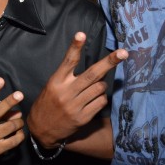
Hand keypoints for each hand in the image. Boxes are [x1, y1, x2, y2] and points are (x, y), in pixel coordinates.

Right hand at [26, 32, 127, 148]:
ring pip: (100, 88)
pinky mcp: (83, 118)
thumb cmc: (48, 103)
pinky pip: (100, 102)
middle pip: (92, 74)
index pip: (68, 61)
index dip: (75, 47)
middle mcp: (66, 92)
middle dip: (110, 62)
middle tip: (124, 53)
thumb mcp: (52, 87)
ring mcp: (75, 106)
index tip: (81, 34)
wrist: (41, 130)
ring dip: (101, 85)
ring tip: (93, 88)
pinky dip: (100, 98)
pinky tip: (93, 100)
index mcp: (56, 81)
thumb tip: (96, 69)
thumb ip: (69, 78)